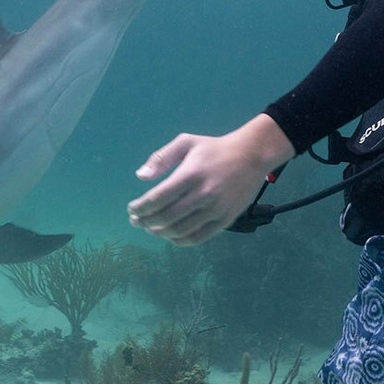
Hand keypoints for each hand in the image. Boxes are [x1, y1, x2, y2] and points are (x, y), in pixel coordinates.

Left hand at [127, 114, 294, 245]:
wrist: (251, 155)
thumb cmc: (214, 148)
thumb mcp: (186, 142)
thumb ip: (161, 158)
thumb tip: (140, 176)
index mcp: (191, 174)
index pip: (157, 199)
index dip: (140, 208)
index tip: (131, 209)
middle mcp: (203, 194)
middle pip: (165, 217)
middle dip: (145, 222)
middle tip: (136, 221)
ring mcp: (216, 209)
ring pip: (180, 231)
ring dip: (159, 232)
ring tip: (150, 227)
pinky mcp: (226, 220)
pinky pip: (198, 238)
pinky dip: (180, 240)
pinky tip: (170, 235)